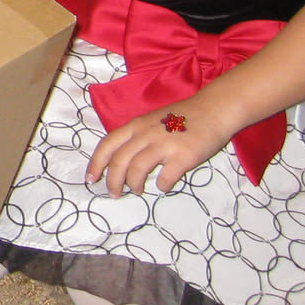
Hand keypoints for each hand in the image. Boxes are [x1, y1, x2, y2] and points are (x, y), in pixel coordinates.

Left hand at [87, 99, 234, 196]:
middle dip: (112, 182)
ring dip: (133, 184)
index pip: (108, 145)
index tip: (91, 179)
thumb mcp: (151, 121)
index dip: (96, 163)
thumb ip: (137, 137)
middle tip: (114, 194)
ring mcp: (164, 144)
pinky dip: (161, 185)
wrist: (213, 110)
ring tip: (137, 190)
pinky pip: (166, 177)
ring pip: (137, 170)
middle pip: (119, 161)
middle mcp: (146, 133)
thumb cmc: (182, 117)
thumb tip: (122, 162)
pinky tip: (164, 185)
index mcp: (136, 125)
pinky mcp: (183, 156)